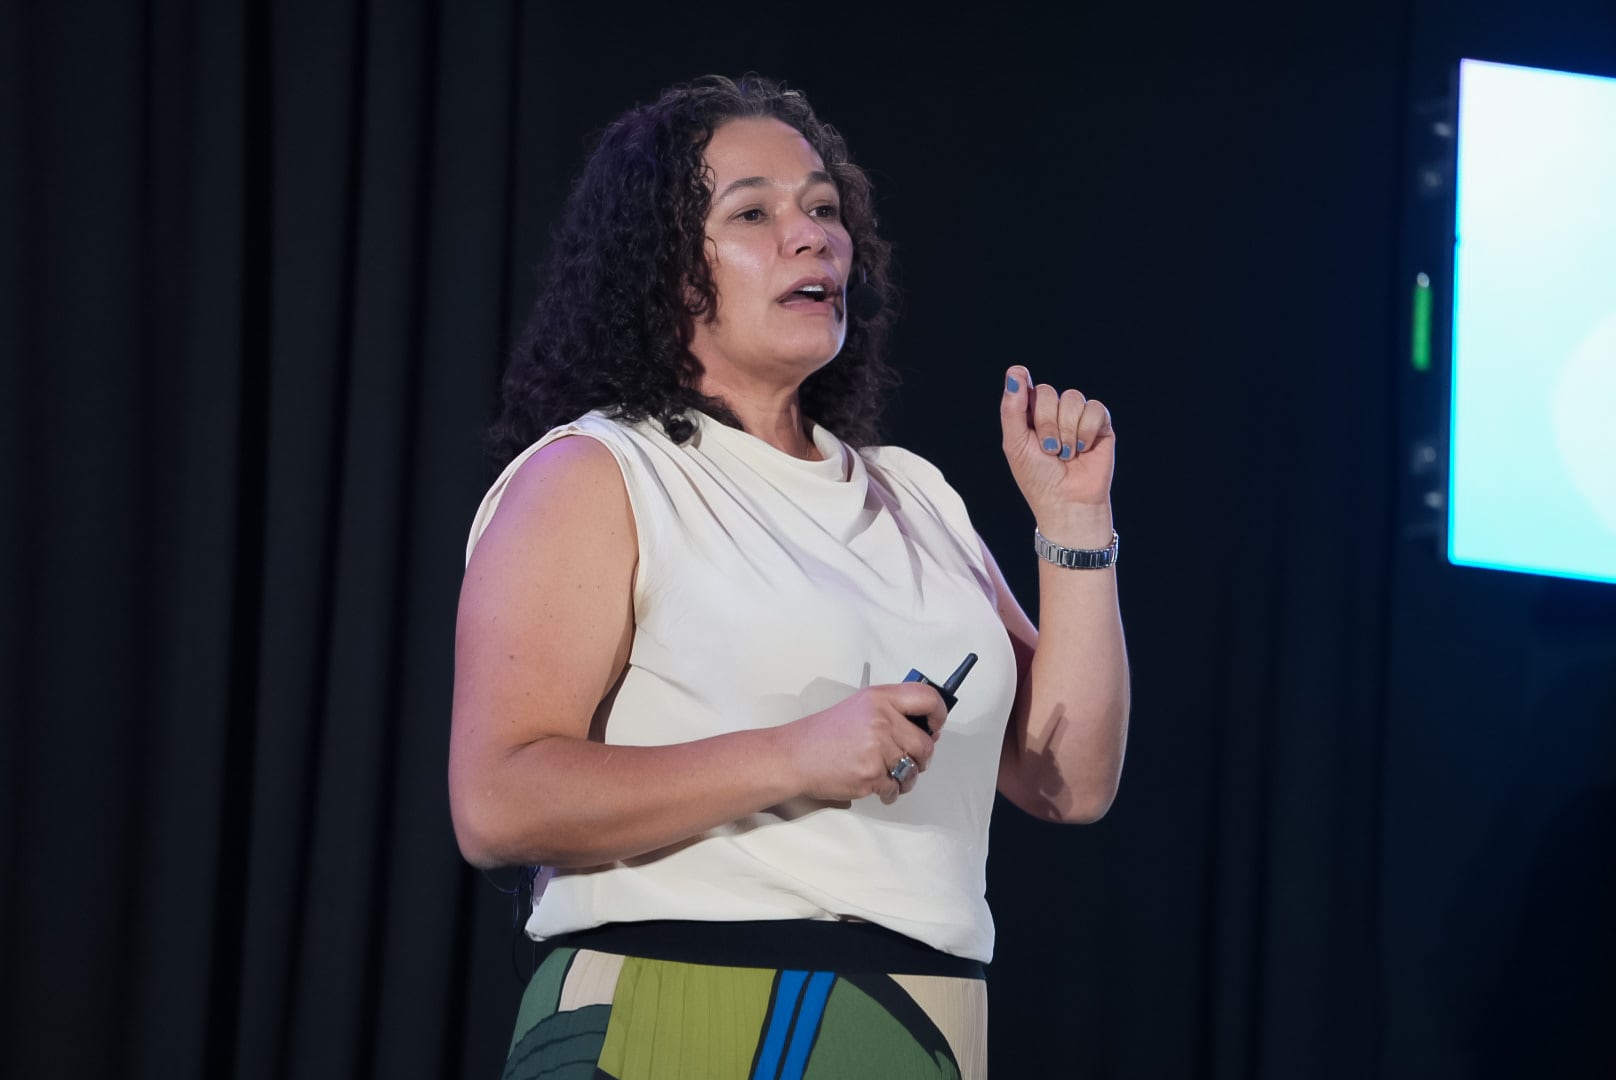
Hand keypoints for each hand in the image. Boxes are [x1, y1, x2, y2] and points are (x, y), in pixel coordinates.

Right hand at [783, 684, 947, 804]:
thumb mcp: (860, 707)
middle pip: (925, 743)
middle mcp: (882, 720)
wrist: (793, 756)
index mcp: (880, 698)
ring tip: (889, 774)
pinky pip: (895, 788)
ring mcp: (877, 748)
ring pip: (913, 769)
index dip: (939, 715)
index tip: (935, 727)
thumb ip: (892, 712)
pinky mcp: (871, 775)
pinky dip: (888, 791)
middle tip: (909, 759)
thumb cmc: (824, 734)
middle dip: (921, 757)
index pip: (927, 699)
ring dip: (906, 777)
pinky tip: (873, 783)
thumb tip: (926, 729)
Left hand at [1000, 365, 1115, 539]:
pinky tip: (1083, 449)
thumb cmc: (1038, 478)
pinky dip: (1087, 431)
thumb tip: (1015, 370)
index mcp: (1030, 415)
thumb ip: (1012, 408)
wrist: (1067, 502)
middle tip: (1048, 450)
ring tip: (1066, 454)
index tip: (1026, 404)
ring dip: (1067, 431)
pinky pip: (1095, 408)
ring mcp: (1077, 416)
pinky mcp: (1100, 424)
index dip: (1025, 393)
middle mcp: (1053, 412)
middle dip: (1046, 424)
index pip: (1027, 387)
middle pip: (1048, 392)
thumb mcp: (1015, 444)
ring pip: (1072, 398)